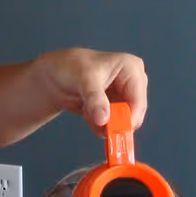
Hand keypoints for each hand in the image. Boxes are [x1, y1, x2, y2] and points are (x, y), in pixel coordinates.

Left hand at [34, 48, 148, 132]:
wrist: (57, 75)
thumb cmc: (72, 67)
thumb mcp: (84, 79)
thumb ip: (95, 99)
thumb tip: (103, 118)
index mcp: (132, 69)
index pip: (138, 100)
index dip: (129, 117)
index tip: (115, 130)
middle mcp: (132, 83)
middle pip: (133, 113)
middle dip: (113, 120)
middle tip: (95, 119)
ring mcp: (124, 97)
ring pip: (123, 122)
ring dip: (104, 122)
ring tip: (87, 111)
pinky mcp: (115, 108)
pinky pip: (113, 125)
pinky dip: (99, 124)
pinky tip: (87, 112)